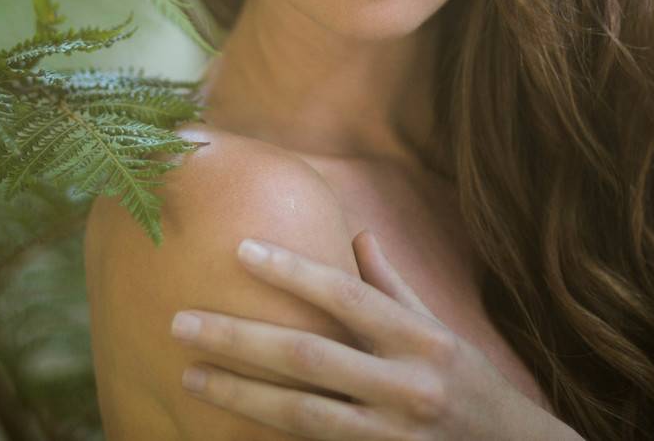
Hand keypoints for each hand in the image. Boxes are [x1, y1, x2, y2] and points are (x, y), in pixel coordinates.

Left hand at [169, 228, 579, 439]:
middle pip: (309, 357)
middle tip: (181, 321)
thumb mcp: (442, 333)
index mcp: (421, 340)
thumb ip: (394, 288)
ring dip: (240, 395)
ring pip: (301, 414)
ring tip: (190, 377)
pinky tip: (232, 428)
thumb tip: (358, 234)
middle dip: (240, 338)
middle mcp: (407, 385)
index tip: (240, 250)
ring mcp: (392, 436)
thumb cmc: (473, 387)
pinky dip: (272, 439)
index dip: (293, 271)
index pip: (347, 296)